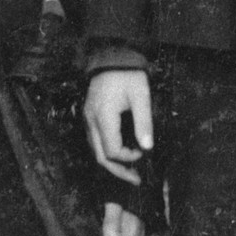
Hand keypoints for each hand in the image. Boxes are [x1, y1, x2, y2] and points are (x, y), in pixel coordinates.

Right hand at [84, 70, 152, 184]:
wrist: (111, 55)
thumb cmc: (128, 74)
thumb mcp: (141, 96)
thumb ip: (144, 122)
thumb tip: (148, 147)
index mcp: (103, 117)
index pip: (112, 151)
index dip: (129, 158)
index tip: (144, 152)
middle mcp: (91, 121)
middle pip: (100, 157)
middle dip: (118, 171)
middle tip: (136, 180)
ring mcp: (88, 118)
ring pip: (96, 150)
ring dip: (112, 163)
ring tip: (130, 170)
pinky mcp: (89, 115)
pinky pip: (95, 141)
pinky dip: (107, 151)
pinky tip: (120, 153)